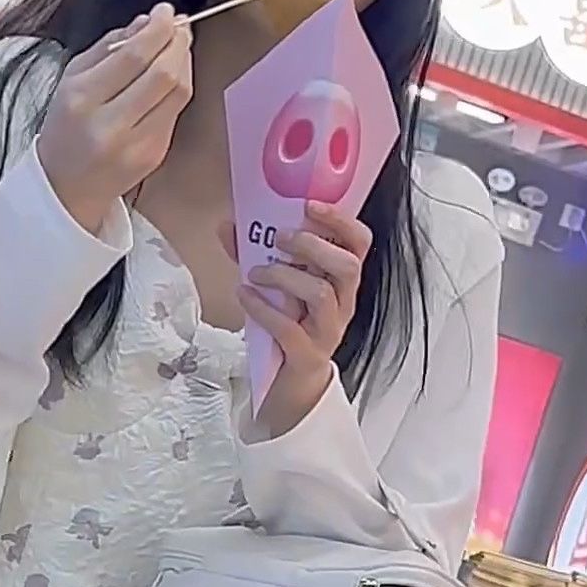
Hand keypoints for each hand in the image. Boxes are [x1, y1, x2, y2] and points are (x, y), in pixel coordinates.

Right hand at [37, 7, 191, 233]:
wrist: (66, 187)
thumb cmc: (67, 126)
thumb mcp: (72, 79)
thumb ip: (108, 46)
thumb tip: (146, 21)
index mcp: (82, 99)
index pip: (133, 56)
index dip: (158, 29)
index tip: (165, 11)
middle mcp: (110, 124)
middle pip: (163, 73)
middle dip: (177, 41)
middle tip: (179, 25)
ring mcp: (136, 144)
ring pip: (178, 92)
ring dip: (184, 61)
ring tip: (178, 44)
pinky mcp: (154, 155)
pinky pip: (176, 111)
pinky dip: (180, 86)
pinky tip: (173, 74)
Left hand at [240, 199, 366, 437]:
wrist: (292, 381)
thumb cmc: (288, 324)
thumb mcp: (277, 286)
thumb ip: (254, 254)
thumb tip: (227, 225)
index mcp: (342, 281)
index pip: (359, 243)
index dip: (340, 221)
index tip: (309, 205)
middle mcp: (343, 304)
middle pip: (346, 266)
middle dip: (312, 245)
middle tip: (278, 239)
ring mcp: (328, 331)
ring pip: (320, 294)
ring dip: (284, 275)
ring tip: (256, 273)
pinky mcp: (307, 354)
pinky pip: (289, 328)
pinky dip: (262, 308)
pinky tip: (245, 295)